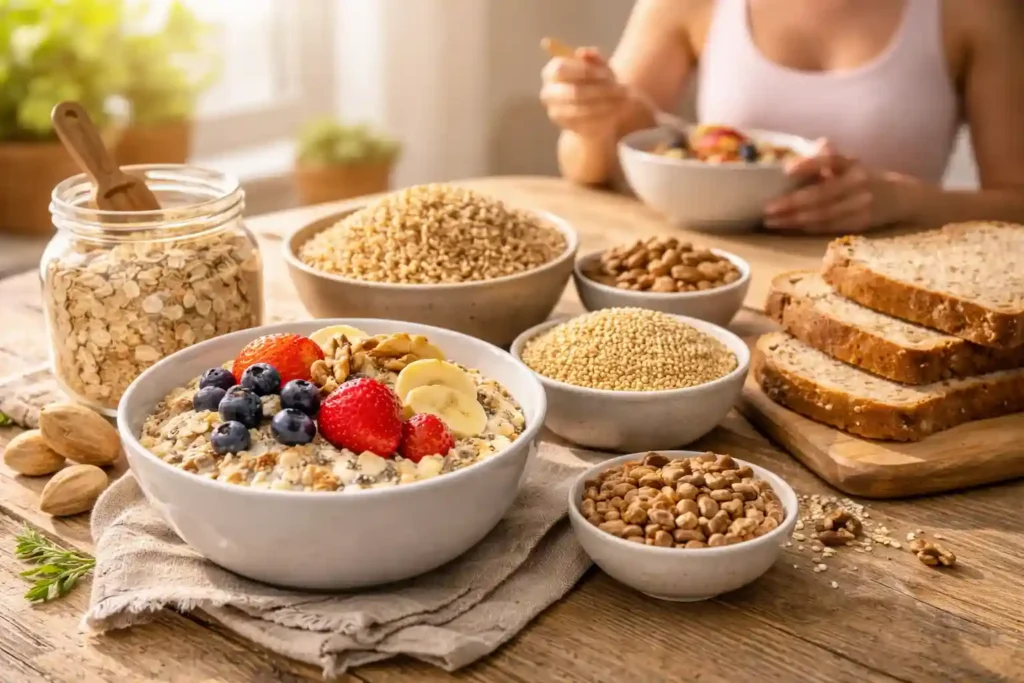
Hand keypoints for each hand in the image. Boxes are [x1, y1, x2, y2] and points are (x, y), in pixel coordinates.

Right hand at [540, 47, 626, 139]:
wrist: (594, 110)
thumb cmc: (596, 83)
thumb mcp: (599, 67)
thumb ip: (594, 58)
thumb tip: (583, 52)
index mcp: (552, 71)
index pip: (561, 69)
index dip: (584, 71)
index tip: (608, 76)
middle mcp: (549, 92)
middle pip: (573, 92)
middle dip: (600, 92)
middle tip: (623, 91)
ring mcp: (555, 111)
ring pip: (581, 110)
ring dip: (605, 106)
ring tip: (623, 102)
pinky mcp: (565, 127)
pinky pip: (585, 124)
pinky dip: (602, 118)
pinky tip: (615, 113)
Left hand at [763, 140, 905, 233]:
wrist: (901, 197)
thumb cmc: (863, 177)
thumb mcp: (849, 162)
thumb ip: (825, 158)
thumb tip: (795, 157)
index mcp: (852, 163)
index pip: (830, 160)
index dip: (809, 165)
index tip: (786, 170)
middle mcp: (857, 183)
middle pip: (820, 195)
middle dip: (791, 203)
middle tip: (767, 208)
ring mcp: (860, 205)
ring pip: (822, 215)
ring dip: (793, 220)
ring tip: (770, 221)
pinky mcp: (859, 223)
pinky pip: (828, 227)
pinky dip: (806, 228)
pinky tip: (788, 227)